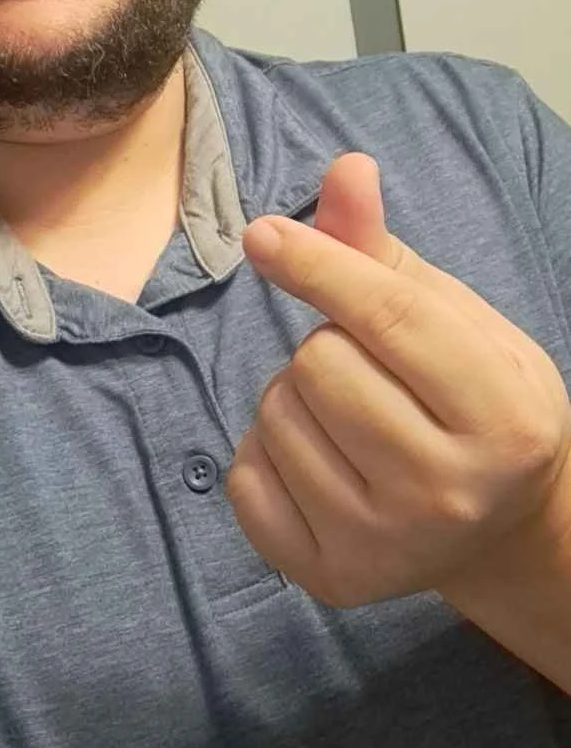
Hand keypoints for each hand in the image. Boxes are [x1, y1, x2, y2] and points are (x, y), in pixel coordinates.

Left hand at [226, 153, 570, 606]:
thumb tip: (345, 168)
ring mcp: (386, 545)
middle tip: (370, 372)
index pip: (388, 320)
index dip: (318, 265)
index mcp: (502, 416)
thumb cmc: (472, 399)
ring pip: (277, 412)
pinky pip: (246, 477)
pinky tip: (320, 462)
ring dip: (295, 396)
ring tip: (351, 418)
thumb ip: (386, 251)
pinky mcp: (330, 579)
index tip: (263, 234)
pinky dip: (265, 453)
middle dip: (327, 345)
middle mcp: (448, 491)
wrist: (499, 529)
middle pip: (319, 364)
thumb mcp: (456, 319)